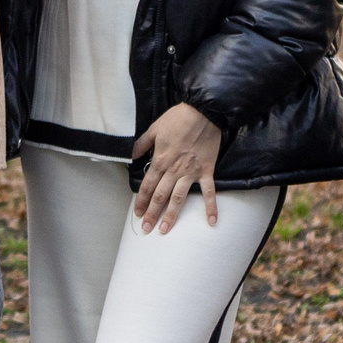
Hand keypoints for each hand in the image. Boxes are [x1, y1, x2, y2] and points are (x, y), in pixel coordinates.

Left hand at [131, 102, 222, 233]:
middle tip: (146, 229)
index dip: (140, 201)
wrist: (204, 112)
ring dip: (171, 215)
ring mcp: (190, 173)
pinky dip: (211, 207)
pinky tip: (211, 222)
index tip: (137, 213)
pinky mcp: (206, 171)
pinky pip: (209, 192)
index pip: (147, 186)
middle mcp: (173, 170)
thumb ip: (141, 144)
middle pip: (160, 196)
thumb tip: (131, 156)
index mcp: (160, 160)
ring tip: (164, 230)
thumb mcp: (154, 128)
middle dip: (151, 213)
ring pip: (179, 198)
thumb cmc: (178, 118)